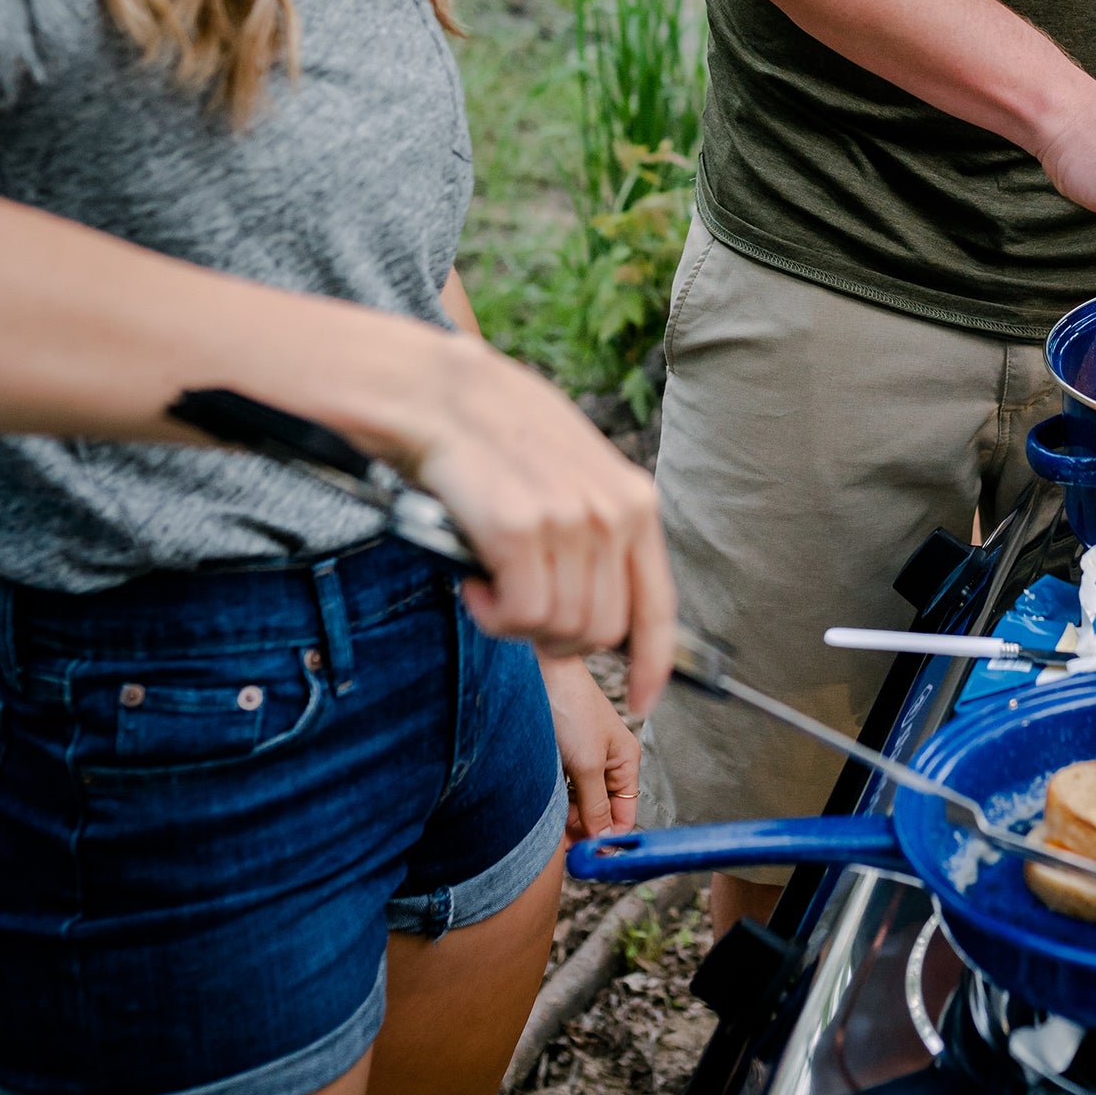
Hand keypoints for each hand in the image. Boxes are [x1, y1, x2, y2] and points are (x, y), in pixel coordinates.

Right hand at [397, 338, 675, 711]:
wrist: (437, 394)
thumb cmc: (498, 434)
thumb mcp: (574, 472)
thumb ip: (598, 532)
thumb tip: (605, 611)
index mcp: (633, 501)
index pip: (657, 606)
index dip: (652, 665)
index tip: (643, 700)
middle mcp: (612, 513)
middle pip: (601, 632)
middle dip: (557, 639)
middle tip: (516, 608)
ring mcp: (570, 522)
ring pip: (560, 630)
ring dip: (517, 623)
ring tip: (491, 582)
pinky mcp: (520, 530)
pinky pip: (520, 617)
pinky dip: (492, 615)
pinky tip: (474, 581)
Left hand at [542, 655, 640, 839]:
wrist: (536, 674)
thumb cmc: (570, 706)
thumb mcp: (587, 765)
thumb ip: (595, 806)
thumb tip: (602, 842)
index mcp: (626, 762)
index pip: (625, 814)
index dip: (608, 838)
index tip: (587, 857)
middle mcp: (608, 763)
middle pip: (599, 812)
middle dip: (582, 828)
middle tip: (562, 842)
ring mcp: (584, 760)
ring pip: (578, 803)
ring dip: (565, 815)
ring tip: (549, 818)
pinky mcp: (561, 756)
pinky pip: (562, 789)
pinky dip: (553, 799)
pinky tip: (542, 801)